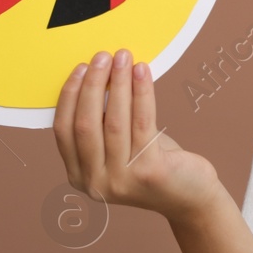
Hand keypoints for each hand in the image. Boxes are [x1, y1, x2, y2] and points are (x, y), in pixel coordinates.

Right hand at [53, 49, 219, 223]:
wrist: (189, 195)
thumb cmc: (151, 163)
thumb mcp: (117, 148)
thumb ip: (100, 124)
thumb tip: (95, 74)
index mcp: (79, 177)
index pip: (63, 130)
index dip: (69, 96)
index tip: (79, 68)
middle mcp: (96, 183)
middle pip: (85, 125)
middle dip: (92, 85)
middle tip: (102, 56)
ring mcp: (122, 180)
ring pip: (114, 121)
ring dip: (118, 83)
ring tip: (123, 57)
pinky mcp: (149, 172)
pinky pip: (142, 122)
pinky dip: (141, 92)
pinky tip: (142, 72)